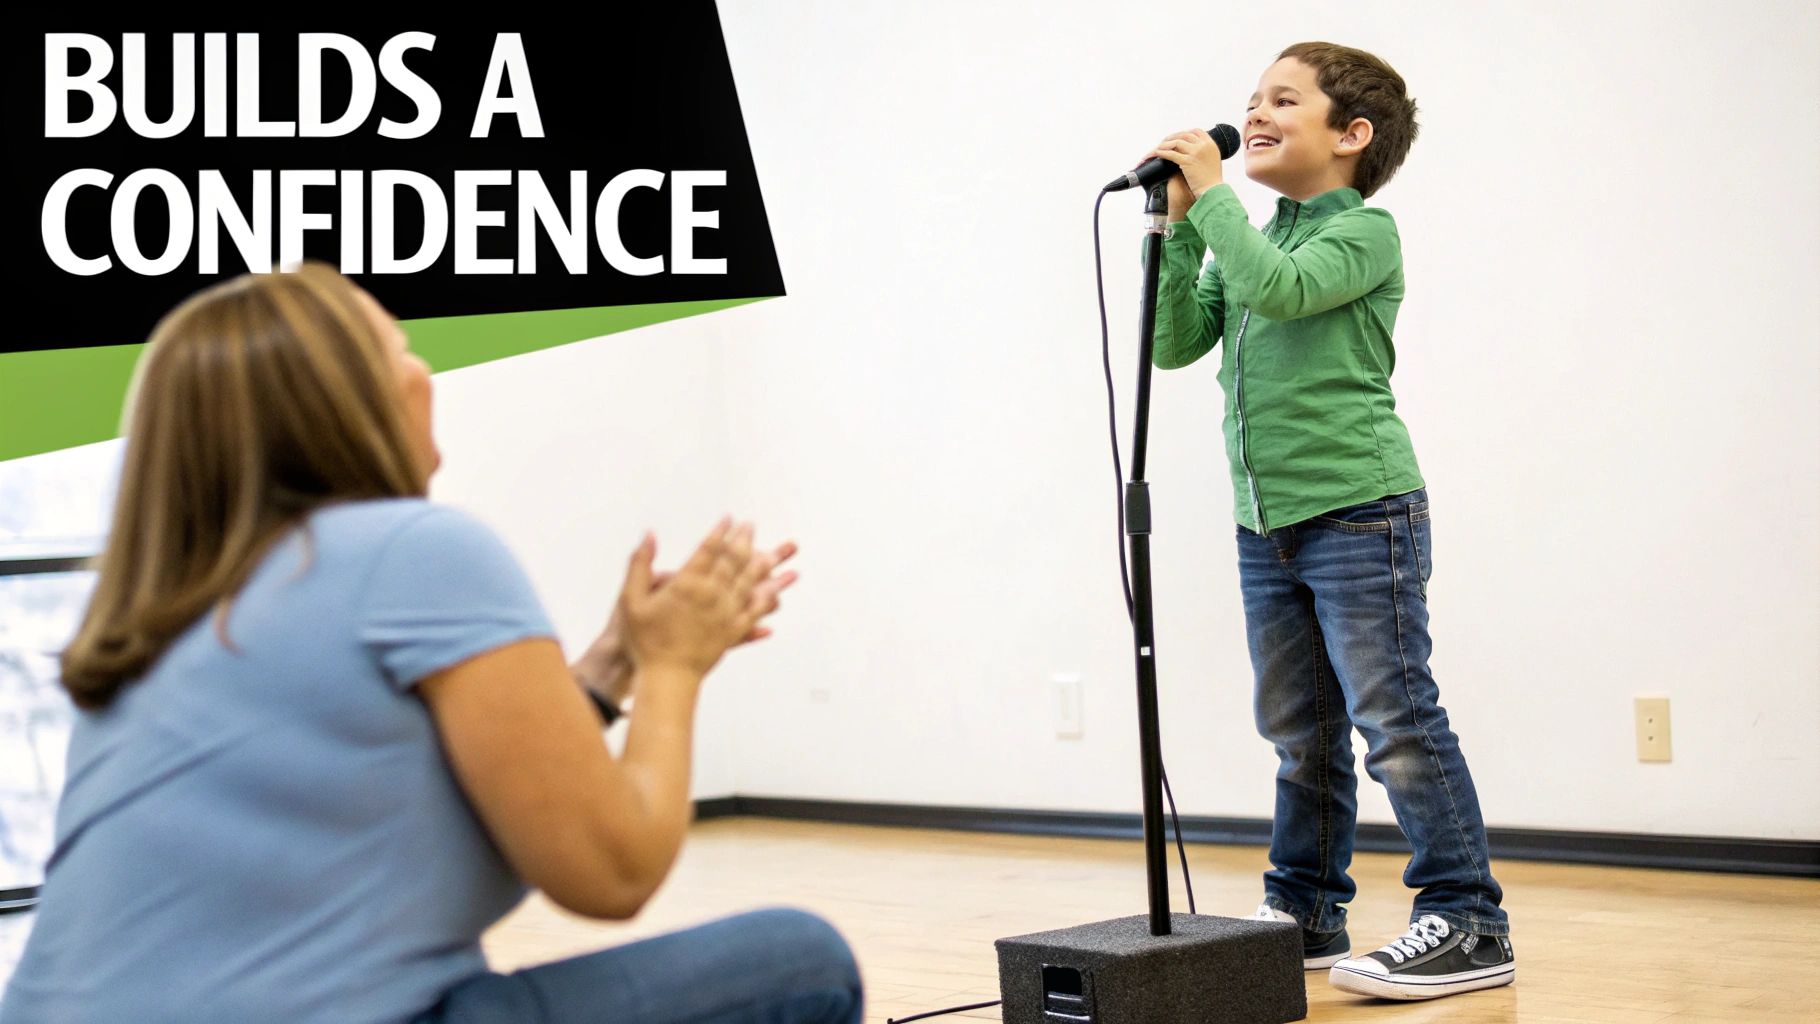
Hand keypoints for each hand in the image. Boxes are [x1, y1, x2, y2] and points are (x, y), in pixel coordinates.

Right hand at [576, 533, 798, 705]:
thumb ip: (640, 564)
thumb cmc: (644, 639)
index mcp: (687, 585)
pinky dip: (766, 599)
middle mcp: (711, 595)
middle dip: (743, 541)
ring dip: (761, 565)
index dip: (719, 532)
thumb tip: (649, 534)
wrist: (666, 675)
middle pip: (733, 561)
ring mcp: (725, 614)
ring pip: (749, 582)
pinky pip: (755, 610)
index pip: (708, 550)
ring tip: (772, 552)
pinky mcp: (733, 631)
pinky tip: (776, 592)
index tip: (728, 519)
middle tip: (750, 526)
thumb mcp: (631, 599)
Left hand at [1143, 129, 1224, 218]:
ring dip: (1165, 145)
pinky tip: (1156, 154)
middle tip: (1163, 143)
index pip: (1196, 131)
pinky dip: (1162, 153)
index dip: (1185, 133)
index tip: (1177, 137)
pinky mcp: (1188, 161)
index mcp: (1211, 144)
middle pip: (1184, 135)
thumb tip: (1191, 149)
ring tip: (1157, 149)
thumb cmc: (1211, 180)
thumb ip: (1204, 152)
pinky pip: (1171, 154)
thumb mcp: (1212, 160)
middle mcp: (1204, 146)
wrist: (1213, 191)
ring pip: (1176, 142)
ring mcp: (1196, 153)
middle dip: (1172, 138)